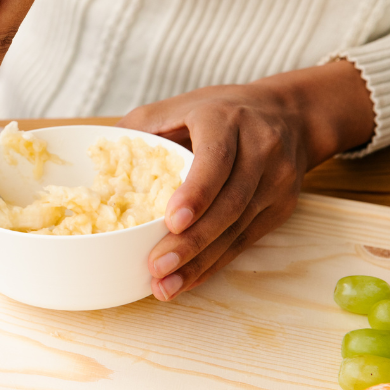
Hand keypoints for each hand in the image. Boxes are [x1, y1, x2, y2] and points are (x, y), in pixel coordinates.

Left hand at [116, 61, 375, 300]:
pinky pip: (246, 242)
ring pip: (238, 229)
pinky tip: (188, 280)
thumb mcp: (181, 104)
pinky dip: (215, 265)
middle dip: (192, 241)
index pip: (216, 160)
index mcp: (227, 120)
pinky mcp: (281, 208)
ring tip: (165, 285)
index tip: (171, 221)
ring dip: (201, 262)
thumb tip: (97, 155)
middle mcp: (260, 150)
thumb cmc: (221, 111)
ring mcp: (276, 182)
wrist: (292, 116)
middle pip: (228, 204)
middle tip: (156, 267)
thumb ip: (141, 127)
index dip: (196, 193)